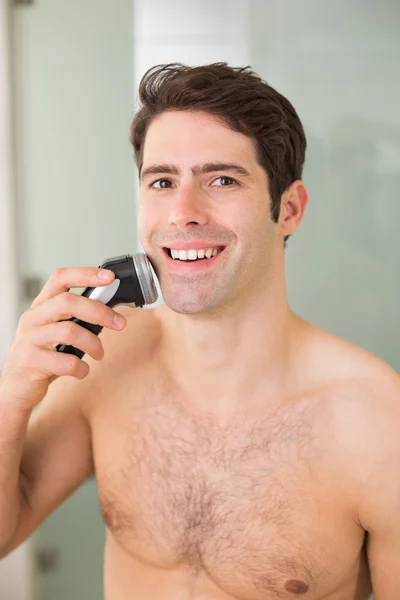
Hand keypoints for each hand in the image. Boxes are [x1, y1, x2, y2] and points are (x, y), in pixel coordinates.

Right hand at [0, 266, 126, 409]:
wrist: (16, 387)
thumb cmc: (43, 355)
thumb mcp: (55, 330)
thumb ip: (75, 318)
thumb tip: (111, 311)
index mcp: (41, 305)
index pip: (60, 278)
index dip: (86, 274)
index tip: (109, 277)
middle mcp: (33, 318)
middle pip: (68, 302)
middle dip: (100, 312)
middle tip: (119, 323)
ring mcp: (29, 339)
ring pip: (69, 331)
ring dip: (94, 344)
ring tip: (99, 353)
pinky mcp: (31, 362)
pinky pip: (67, 362)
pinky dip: (82, 368)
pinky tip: (82, 370)